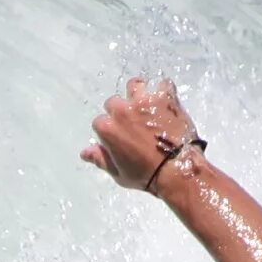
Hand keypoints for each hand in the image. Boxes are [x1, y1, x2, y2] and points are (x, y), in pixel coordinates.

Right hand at [81, 76, 201, 191]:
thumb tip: (85, 152)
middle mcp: (121, 110)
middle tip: (135, 124)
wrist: (176, 171)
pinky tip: (167, 104)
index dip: (109, 130)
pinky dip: (165, 92)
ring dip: (139, 94)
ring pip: (135, 86)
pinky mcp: (164, 97)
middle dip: (122, 111)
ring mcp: (143, 101)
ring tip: (147, 106)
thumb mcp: (119, 173)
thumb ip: (101, 159)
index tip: (120, 137)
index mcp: (107, 128)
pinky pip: (163, 85)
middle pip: (114, 102)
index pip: (100, 122)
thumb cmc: (147, 176)